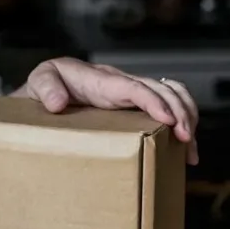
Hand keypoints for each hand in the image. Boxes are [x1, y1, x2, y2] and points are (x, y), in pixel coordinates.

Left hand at [21, 57, 198, 164]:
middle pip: (162, 90)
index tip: (169, 121)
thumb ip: (46, 88)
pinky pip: (164, 108)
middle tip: (186, 140)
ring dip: (188, 117)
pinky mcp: (132, 105)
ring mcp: (130, 93)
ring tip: (190, 148)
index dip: (154, 101)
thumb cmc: (45, 84)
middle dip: (180, 112)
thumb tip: (58, 104)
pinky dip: (179, 123)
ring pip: (171, 96)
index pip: (135, 87)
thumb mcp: (39, 81)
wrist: (45, 88)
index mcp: (102, 79)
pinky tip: (182, 149)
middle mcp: (122, 83)